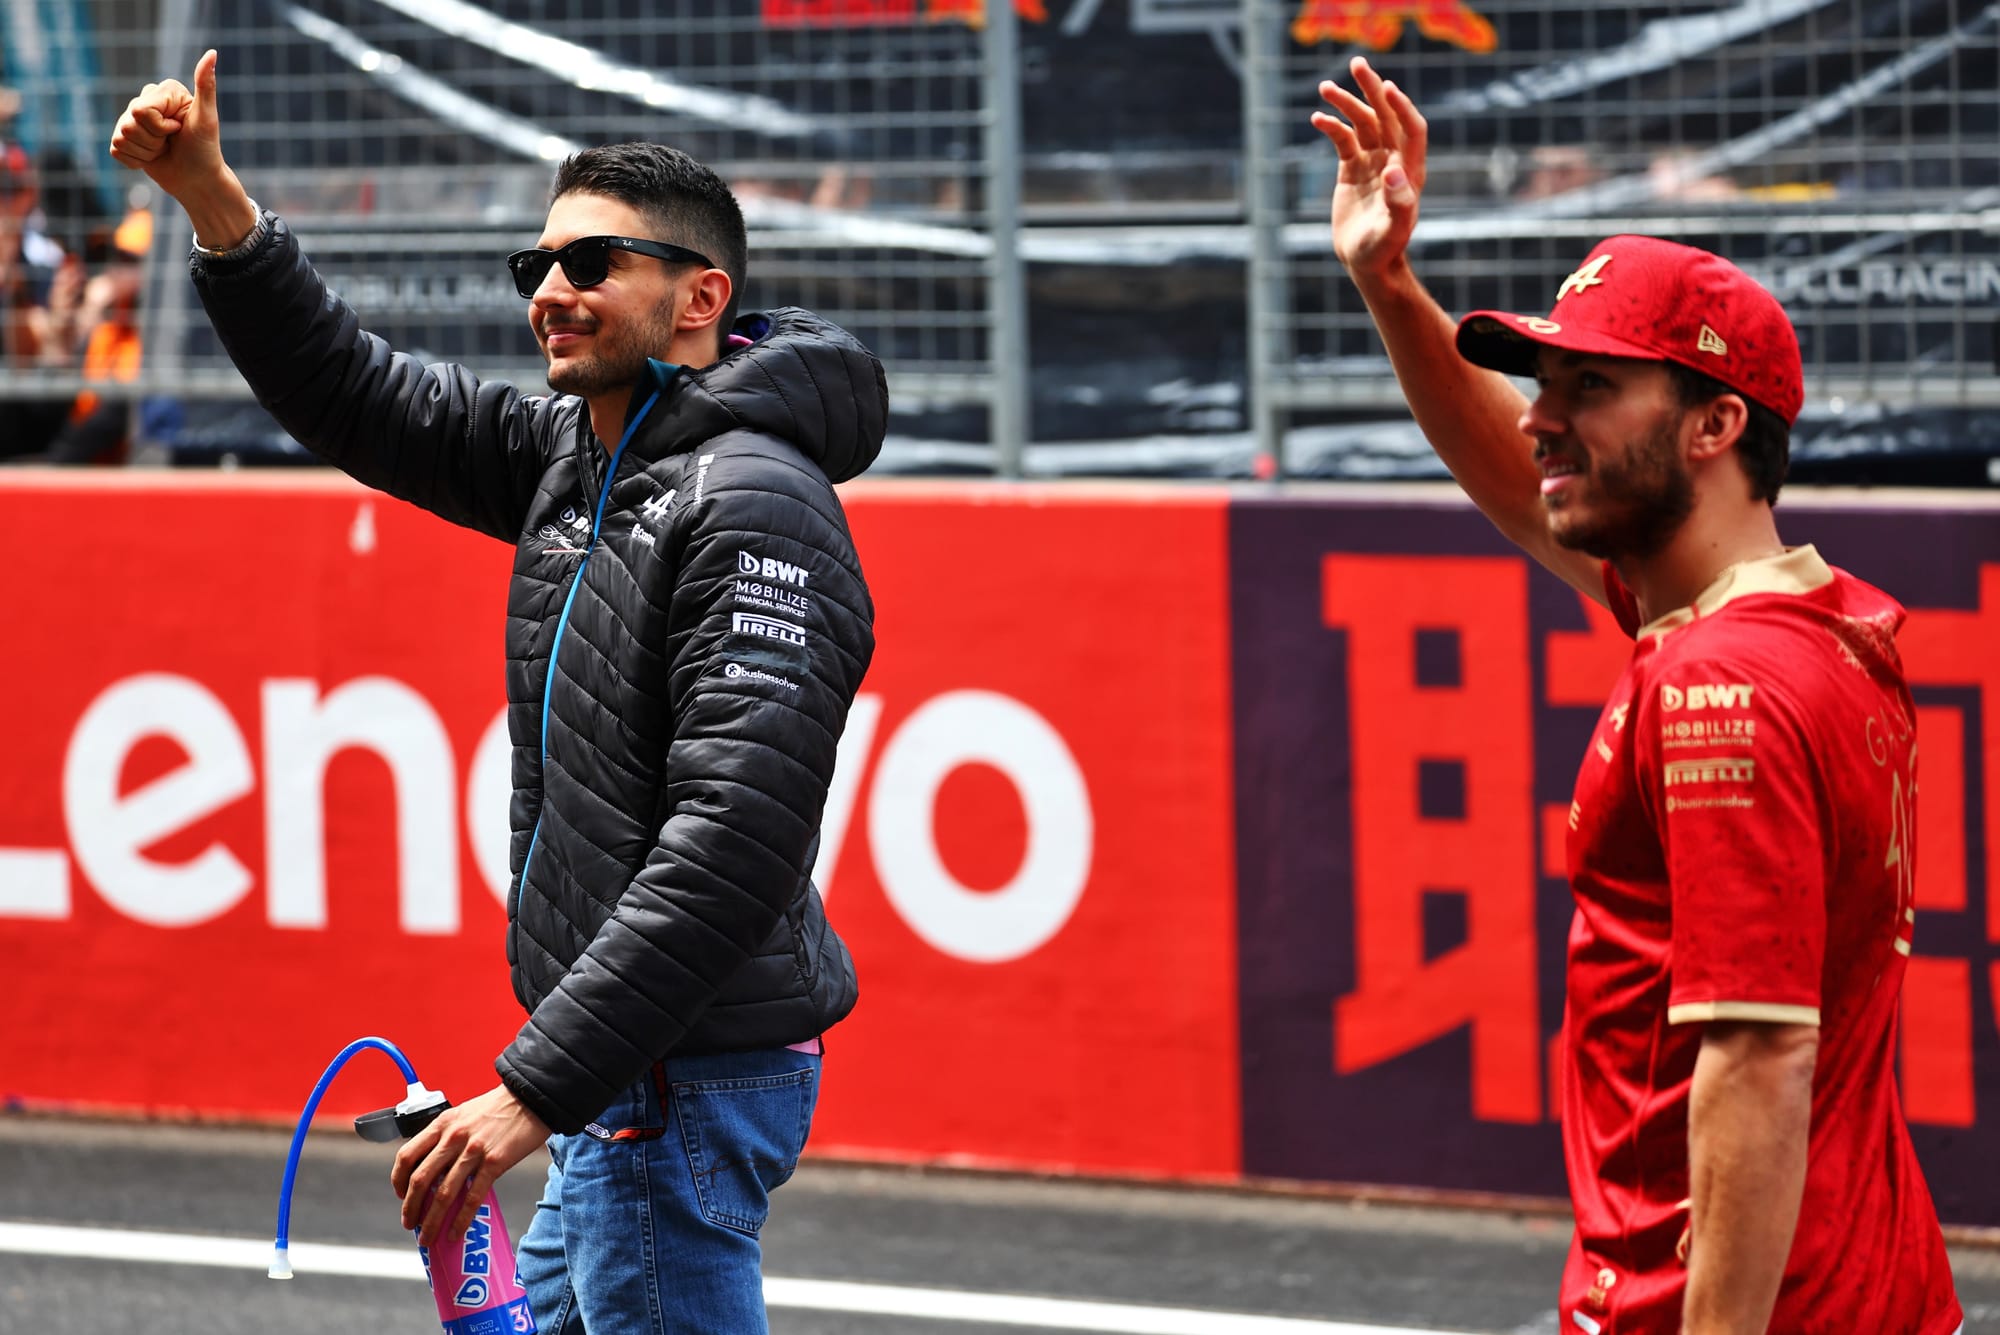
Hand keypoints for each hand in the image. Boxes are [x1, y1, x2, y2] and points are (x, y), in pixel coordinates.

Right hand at [109, 50, 227, 203]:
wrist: (198, 180)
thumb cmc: (205, 149)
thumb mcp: (207, 118)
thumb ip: (206, 86)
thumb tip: (212, 53)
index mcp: (163, 91)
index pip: (141, 110)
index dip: (161, 127)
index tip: (180, 130)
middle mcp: (145, 100)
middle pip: (128, 123)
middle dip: (153, 141)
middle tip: (172, 143)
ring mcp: (131, 119)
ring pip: (121, 138)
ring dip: (146, 152)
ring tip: (164, 150)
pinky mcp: (124, 138)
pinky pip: (116, 149)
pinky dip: (136, 161)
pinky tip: (152, 159)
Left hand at [390, 1085, 549, 1247]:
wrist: (531, 1098)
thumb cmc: (499, 1106)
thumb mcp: (463, 1114)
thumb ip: (448, 1136)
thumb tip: (437, 1165)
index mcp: (442, 1124)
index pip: (407, 1155)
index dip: (398, 1180)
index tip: (401, 1194)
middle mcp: (453, 1138)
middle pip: (420, 1180)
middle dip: (410, 1207)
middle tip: (409, 1223)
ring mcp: (473, 1151)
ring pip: (443, 1194)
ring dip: (431, 1220)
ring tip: (428, 1236)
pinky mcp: (494, 1163)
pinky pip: (472, 1198)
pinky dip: (461, 1220)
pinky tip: (455, 1232)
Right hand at [1310, 57, 1427, 282]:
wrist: (1367, 263)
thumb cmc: (1384, 250)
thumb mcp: (1392, 230)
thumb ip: (1398, 201)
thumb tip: (1393, 170)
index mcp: (1409, 169)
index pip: (1411, 127)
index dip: (1402, 106)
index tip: (1385, 87)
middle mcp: (1393, 159)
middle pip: (1386, 114)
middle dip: (1372, 88)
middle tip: (1357, 63)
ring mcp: (1372, 162)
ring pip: (1362, 122)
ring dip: (1346, 103)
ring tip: (1325, 87)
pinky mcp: (1352, 169)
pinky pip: (1343, 139)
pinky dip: (1331, 126)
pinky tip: (1316, 118)